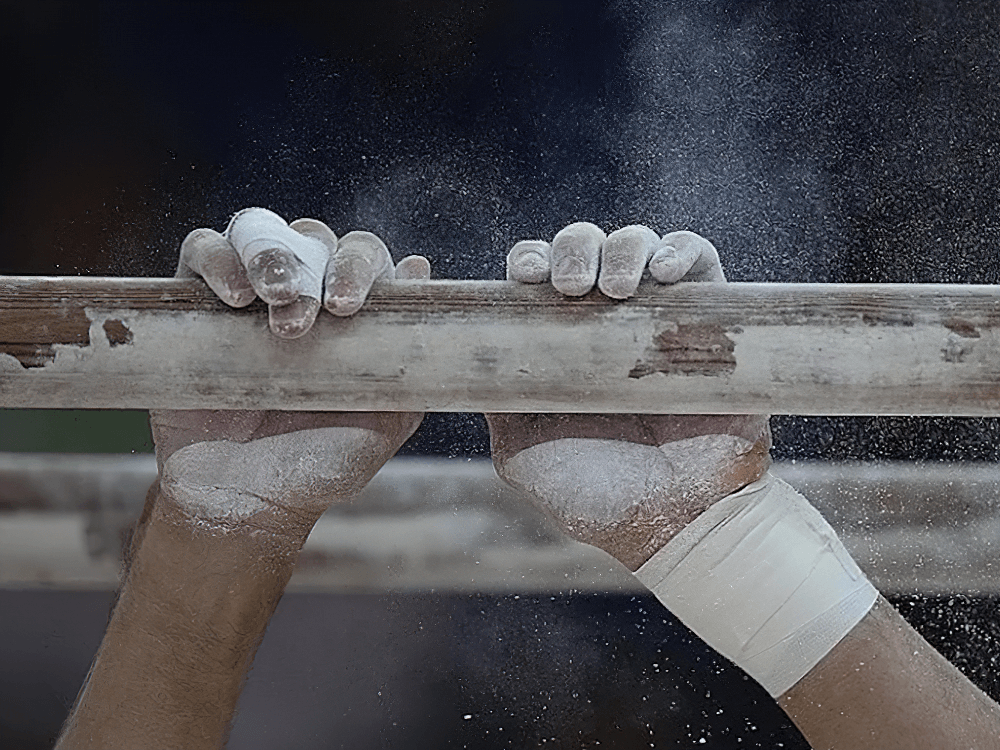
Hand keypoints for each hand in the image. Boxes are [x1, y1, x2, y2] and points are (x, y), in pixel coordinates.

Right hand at [157, 207, 430, 531]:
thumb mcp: (380, 424)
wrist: (242, 502)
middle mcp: (302, 293)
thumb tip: (420, 272)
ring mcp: (247, 295)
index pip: (363, 256)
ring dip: (268, 255)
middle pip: (313, 238)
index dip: (360, 266)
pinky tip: (230, 298)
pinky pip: (199, 250)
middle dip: (313, 267)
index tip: (348, 307)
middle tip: (300, 317)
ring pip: (259, 231)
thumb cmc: (318, 464)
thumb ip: (405, 364)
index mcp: (350, 314)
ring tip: (269, 301)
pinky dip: (215, 259)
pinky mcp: (193, 304)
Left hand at [488, 223, 770, 569]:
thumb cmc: (598, 497)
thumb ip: (494, 404)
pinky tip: (667, 273)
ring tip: (616, 288)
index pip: (537, 278)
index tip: (524, 275)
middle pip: (584, 247)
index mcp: (560, 343)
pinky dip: (683, 252)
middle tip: (570, 285)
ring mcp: (659, 317)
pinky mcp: (713, 318)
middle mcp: (607, 321)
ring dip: (622, 249)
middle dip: (571, 249)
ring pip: (638, 242)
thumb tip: (459, 357)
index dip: (528, 261)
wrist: (677, 523)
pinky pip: (701, 260)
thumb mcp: (523, 453)